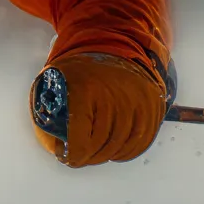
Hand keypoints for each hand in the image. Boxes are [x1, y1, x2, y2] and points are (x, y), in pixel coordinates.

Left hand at [31, 52, 168, 166]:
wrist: (114, 46)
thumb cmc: (80, 70)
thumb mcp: (55, 81)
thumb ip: (49, 111)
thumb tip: (53, 145)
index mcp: (85, 90)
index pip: (80, 139)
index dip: (73, 154)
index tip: (68, 157)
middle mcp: (115, 96)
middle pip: (101, 144)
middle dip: (88, 156)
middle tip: (80, 157)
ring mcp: (137, 101)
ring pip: (121, 145)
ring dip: (106, 154)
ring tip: (95, 153)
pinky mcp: (153, 106)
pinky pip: (141, 141)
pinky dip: (126, 152)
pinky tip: (114, 151)